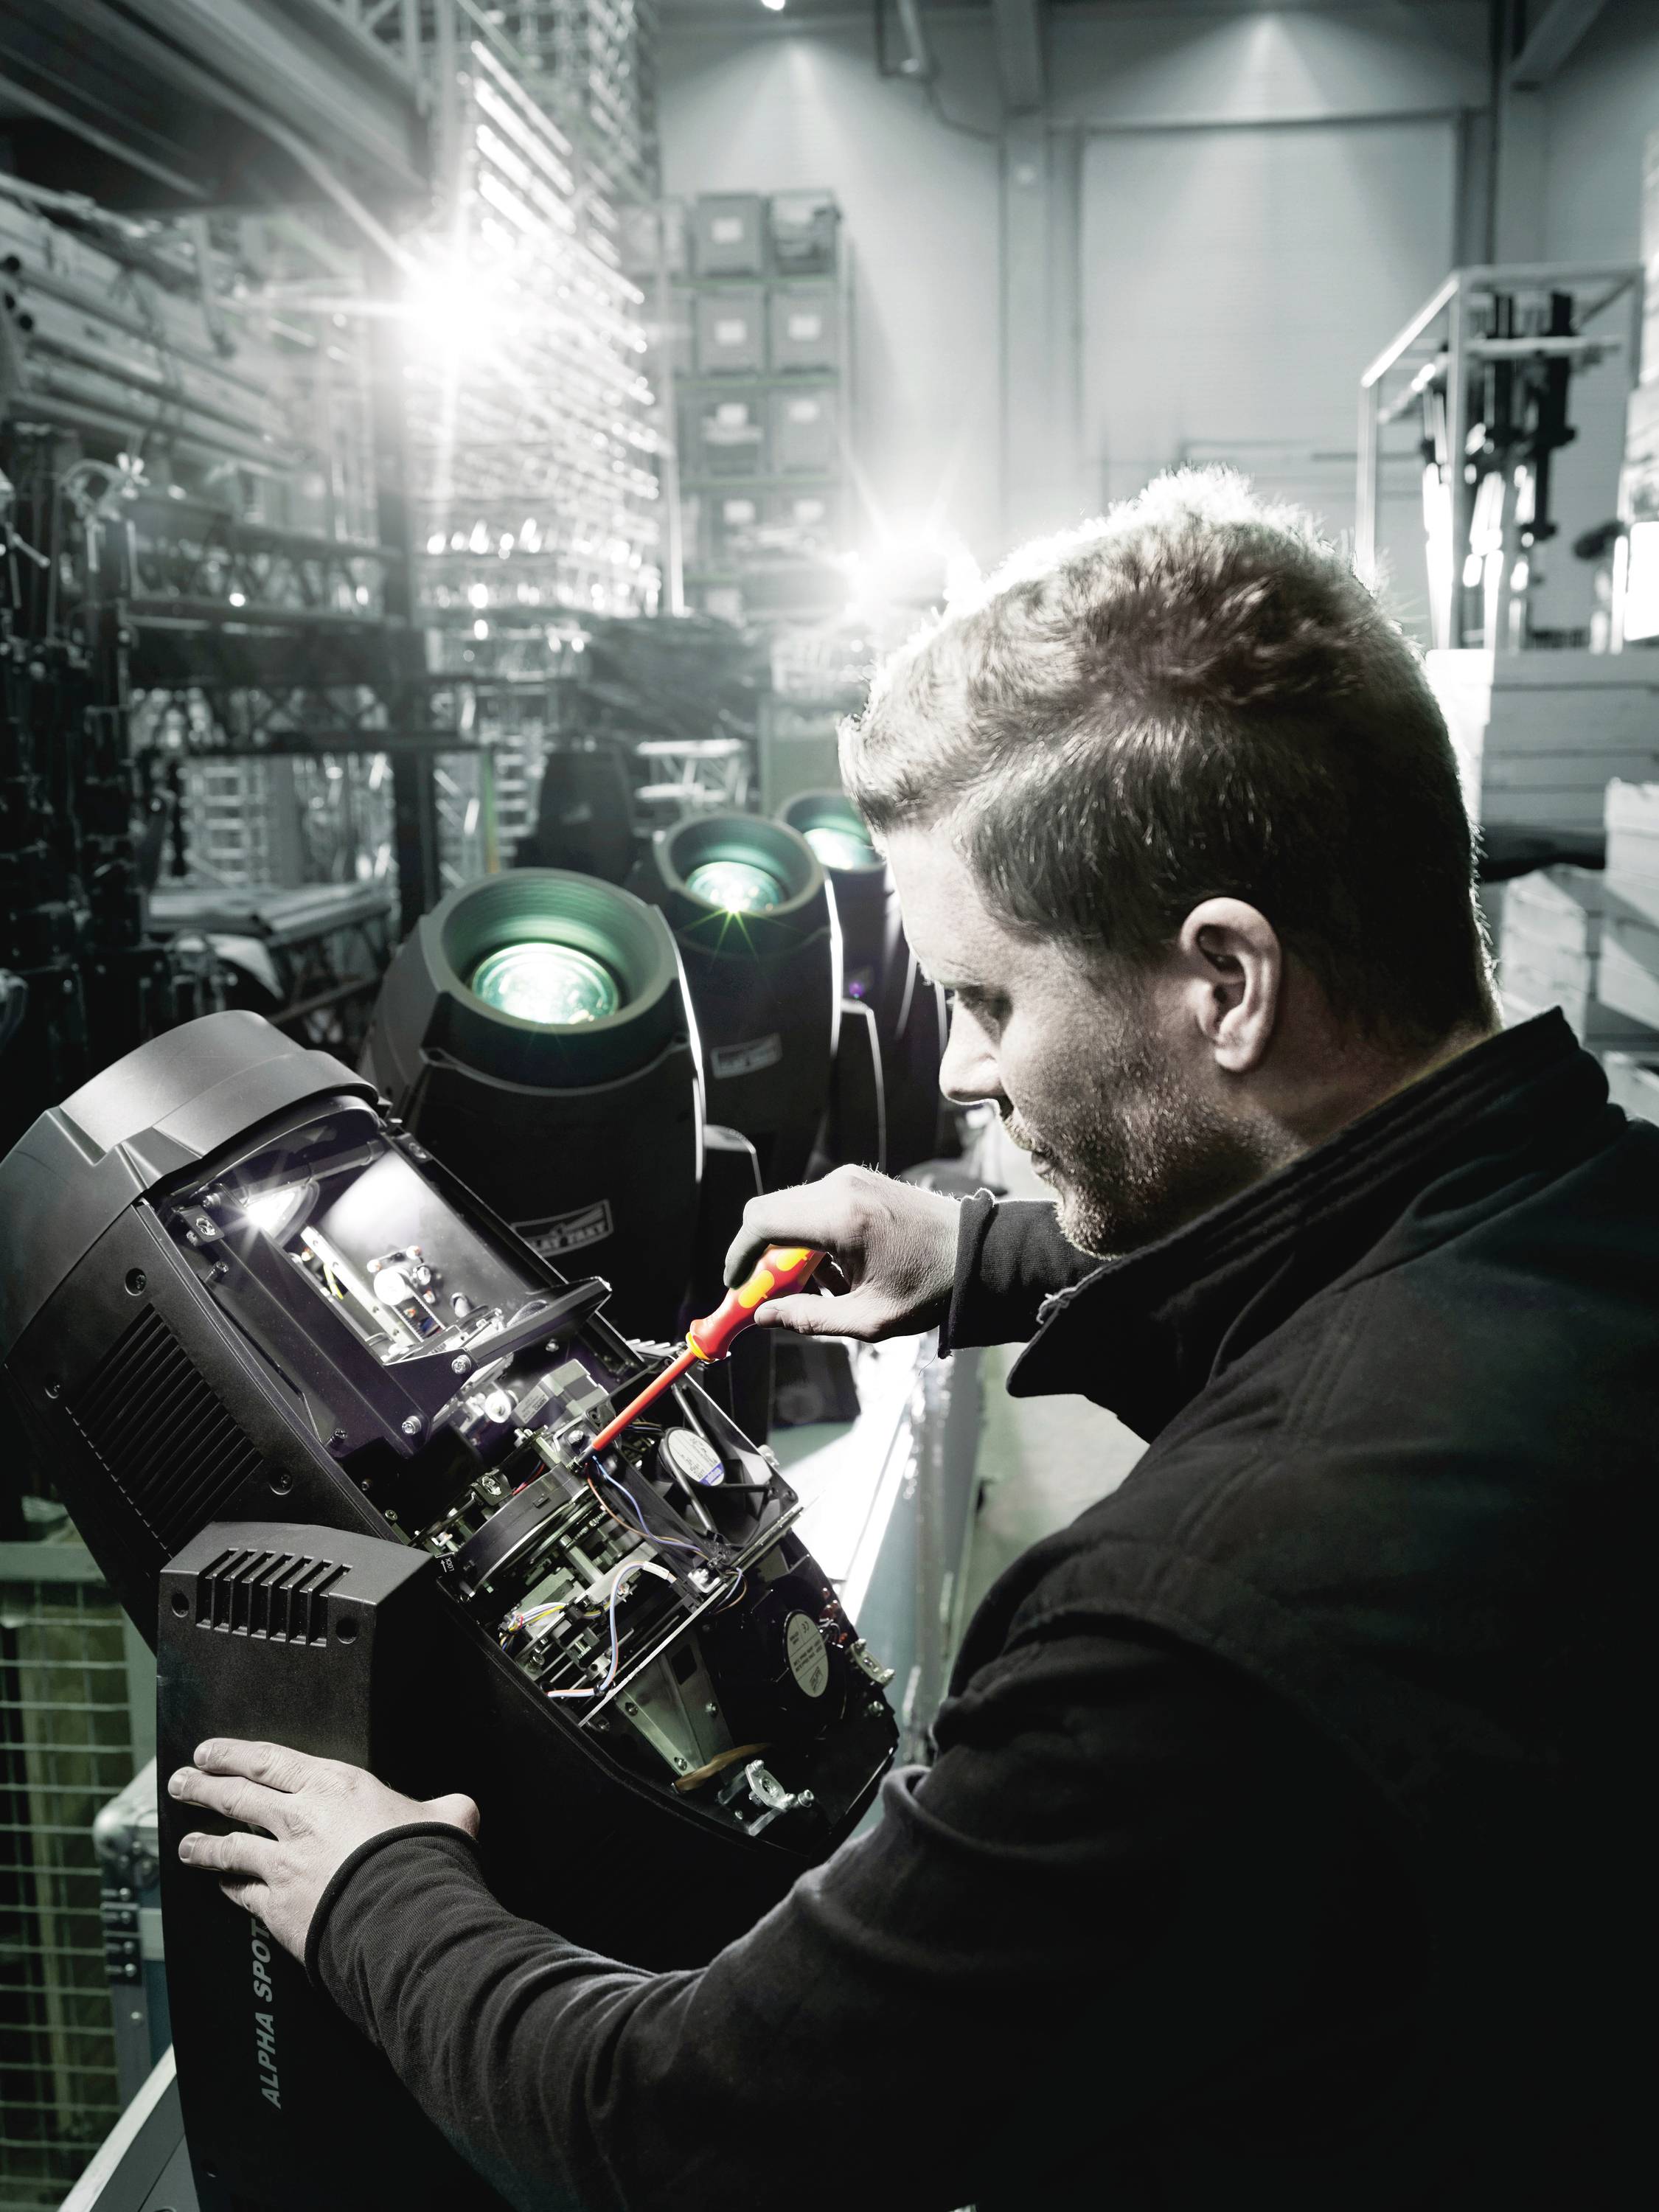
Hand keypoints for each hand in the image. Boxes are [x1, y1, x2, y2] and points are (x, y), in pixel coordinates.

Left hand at [169, 1738, 478, 1962]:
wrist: (404, 1917)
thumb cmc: (422, 1862)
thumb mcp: (447, 1818)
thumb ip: (445, 1808)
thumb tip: (460, 1810)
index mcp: (336, 1786)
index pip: (270, 1760)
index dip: (234, 1754)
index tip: (211, 1751)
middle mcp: (301, 1819)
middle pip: (238, 1796)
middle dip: (204, 1786)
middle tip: (184, 1781)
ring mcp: (283, 1864)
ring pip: (229, 1846)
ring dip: (204, 1842)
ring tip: (187, 1842)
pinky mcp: (278, 1907)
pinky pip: (243, 1894)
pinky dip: (229, 1888)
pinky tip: (222, 1887)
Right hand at [723, 1165, 963, 1341]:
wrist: (978, 1254)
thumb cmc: (931, 1287)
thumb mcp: (869, 1318)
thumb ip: (809, 1318)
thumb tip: (763, 1315)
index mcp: (841, 1219)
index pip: (761, 1224)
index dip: (738, 1257)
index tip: (735, 1286)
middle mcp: (841, 1188)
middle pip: (768, 1213)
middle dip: (761, 1258)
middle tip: (772, 1297)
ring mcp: (851, 1179)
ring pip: (790, 1210)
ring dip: (790, 1251)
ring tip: (823, 1291)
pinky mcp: (860, 1181)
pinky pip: (815, 1206)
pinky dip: (812, 1239)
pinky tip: (839, 1273)